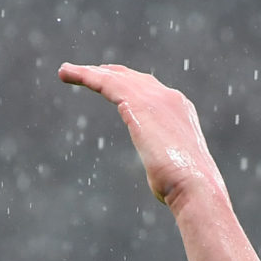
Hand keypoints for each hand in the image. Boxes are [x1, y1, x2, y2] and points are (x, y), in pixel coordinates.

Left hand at [58, 62, 228, 209]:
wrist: (195, 186)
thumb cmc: (183, 188)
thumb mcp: (170, 170)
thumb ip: (161, 163)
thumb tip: (160, 177)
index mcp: (180, 111)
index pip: (149, 89)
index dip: (127, 84)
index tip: (108, 82)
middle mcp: (169, 98)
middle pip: (132, 78)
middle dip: (107, 73)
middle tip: (82, 72)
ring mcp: (156, 98)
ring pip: (116, 78)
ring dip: (88, 73)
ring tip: (65, 71)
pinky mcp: (139, 105)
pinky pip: (107, 84)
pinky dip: (87, 77)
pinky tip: (69, 75)